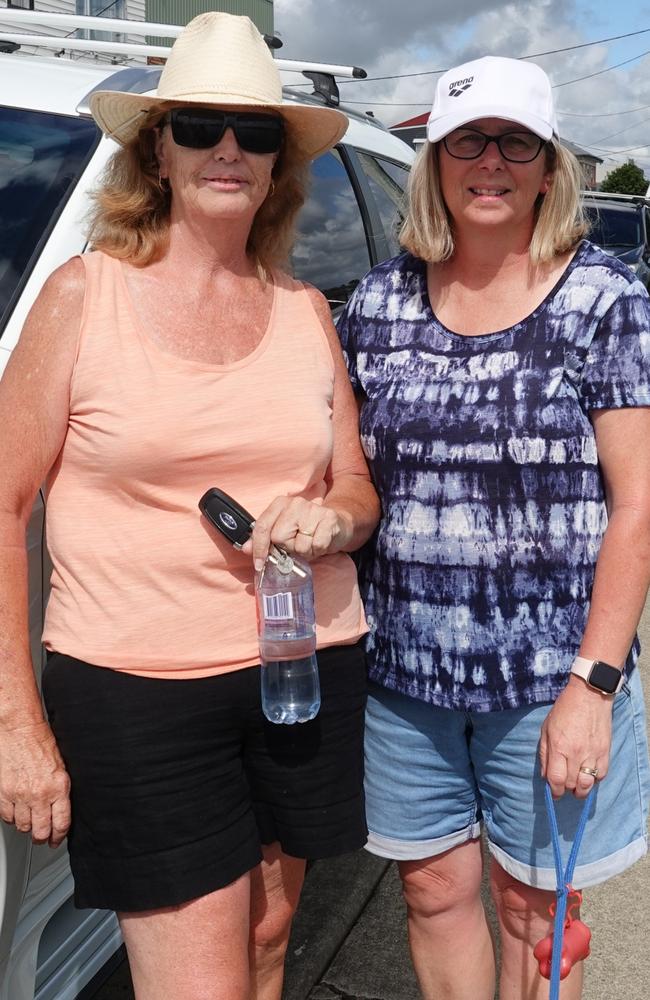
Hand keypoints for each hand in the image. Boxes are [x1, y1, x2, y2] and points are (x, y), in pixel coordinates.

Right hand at [0, 720, 70, 846]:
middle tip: (42, 838)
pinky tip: (15, 812)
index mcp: (59, 787)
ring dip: (26, 827)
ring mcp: (20, 795)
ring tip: (29, 822)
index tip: (56, 840)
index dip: (58, 836)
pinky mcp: (4, 793)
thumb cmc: (41, 742)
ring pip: (22, 826)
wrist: (19, 730)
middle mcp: (40, 794)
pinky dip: (11, 818)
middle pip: (40, 830)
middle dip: (41, 838)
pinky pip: (6, 816)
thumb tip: (59, 810)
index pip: (61, 823)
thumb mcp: (61, 767)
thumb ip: (60, 790)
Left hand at [242, 496, 350, 568]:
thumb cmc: (307, 530)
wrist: (337, 524)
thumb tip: (246, 549)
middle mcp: (295, 503)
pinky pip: (316, 546)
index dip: (259, 548)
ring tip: (310, 542)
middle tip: (297, 544)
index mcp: (280, 503)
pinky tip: (321, 542)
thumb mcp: (283, 532)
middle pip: (279, 538)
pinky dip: (318, 550)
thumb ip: (263, 540)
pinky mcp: (329, 519)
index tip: (259, 564)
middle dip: (288, 548)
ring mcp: (313, 510)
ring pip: (299, 545)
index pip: (262, 527)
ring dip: (305, 551)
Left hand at [539, 675, 612, 798]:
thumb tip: (546, 776)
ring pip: (587, 784)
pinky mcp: (605, 752)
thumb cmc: (564, 710)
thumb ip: (544, 753)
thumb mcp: (546, 728)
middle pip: (571, 784)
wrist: (589, 696)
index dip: (554, 791)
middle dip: (565, 790)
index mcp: (559, 746)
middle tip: (563, 787)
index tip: (553, 793)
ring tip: (577, 788)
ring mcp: (592, 754)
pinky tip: (589, 775)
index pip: (556, 779)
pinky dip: (595, 780)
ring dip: (581, 790)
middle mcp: (576, 753)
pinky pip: (601, 775)